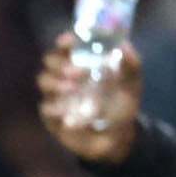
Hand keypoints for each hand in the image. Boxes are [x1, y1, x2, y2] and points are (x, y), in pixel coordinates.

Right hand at [36, 32, 140, 163]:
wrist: (117, 136)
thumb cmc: (122, 104)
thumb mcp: (132, 83)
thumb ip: (131, 64)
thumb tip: (123, 46)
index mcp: (83, 61)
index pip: (68, 45)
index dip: (65, 40)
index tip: (67, 41)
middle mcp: (66, 74)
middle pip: (50, 59)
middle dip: (60, 62)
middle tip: (77, 71)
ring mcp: (57, 94)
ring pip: (43, 79)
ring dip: (55, 81)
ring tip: (71, 88)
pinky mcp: (52, 114)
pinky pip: (45, 107)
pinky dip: (55, 107)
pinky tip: (67, 112)